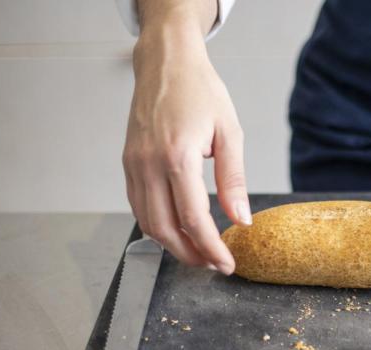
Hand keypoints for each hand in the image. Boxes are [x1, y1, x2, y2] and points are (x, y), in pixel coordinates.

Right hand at [123, 4, 248, 273]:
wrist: (166, 63)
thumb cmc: (200, 92)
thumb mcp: (229, 132)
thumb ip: (234, 179)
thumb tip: (242, 219)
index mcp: (178, 156)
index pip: (193, 218)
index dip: (211, 247)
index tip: (227, 263)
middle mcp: (149, 163)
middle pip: (164, 229)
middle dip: (190, 254)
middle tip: (214, 265)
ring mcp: (134, 164)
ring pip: (146, 222)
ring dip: (172, 245)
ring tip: (199, 253)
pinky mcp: (128, 163)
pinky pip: (138, 205)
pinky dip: (156, 226)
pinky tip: (178, 231)